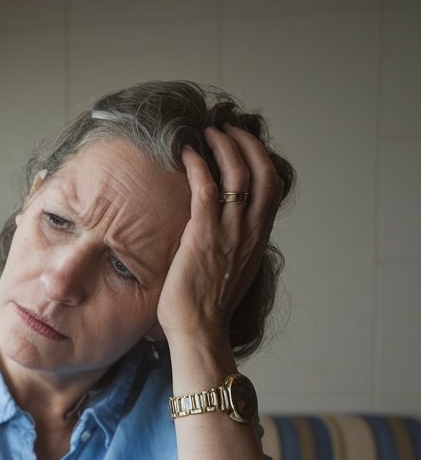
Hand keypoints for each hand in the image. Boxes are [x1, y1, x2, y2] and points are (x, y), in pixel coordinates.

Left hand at [157, 124, 284, 349]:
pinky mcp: (204, 235)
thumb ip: (231, 245)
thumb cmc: (206, 307)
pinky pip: (206, 189)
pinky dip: (198, 165)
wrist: (199, 330)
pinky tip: (188, 152)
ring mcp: (230, 232)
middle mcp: (250, 231)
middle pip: (261, 171)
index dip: (262, 158)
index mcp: (258, 238)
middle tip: (226, 128)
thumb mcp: (231, 270)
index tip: (245, 144)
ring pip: (237, 174)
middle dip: (245, 143)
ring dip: (223, 146)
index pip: (272, 186)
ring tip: (209, 132)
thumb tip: (218, 232)